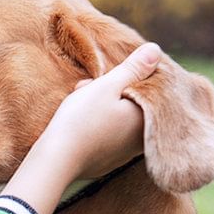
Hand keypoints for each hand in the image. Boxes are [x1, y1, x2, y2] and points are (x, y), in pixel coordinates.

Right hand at [38, 42, 160, 181]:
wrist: (56, 161)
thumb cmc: (82, 120)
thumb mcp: (107, 86)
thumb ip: (133, 69)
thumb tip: (156, 51)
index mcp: (146, 120)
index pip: (149, 90)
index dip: (128, 77)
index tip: (109, 75)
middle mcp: (141, 140)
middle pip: (132, 105)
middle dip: (112, 92)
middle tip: (88, 86)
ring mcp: (124, 154)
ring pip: (119, 120)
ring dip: (103, 108)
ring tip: (79, 101)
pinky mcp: (108, 162)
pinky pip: (108, 136)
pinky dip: (97, 126)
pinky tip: (79, 123)